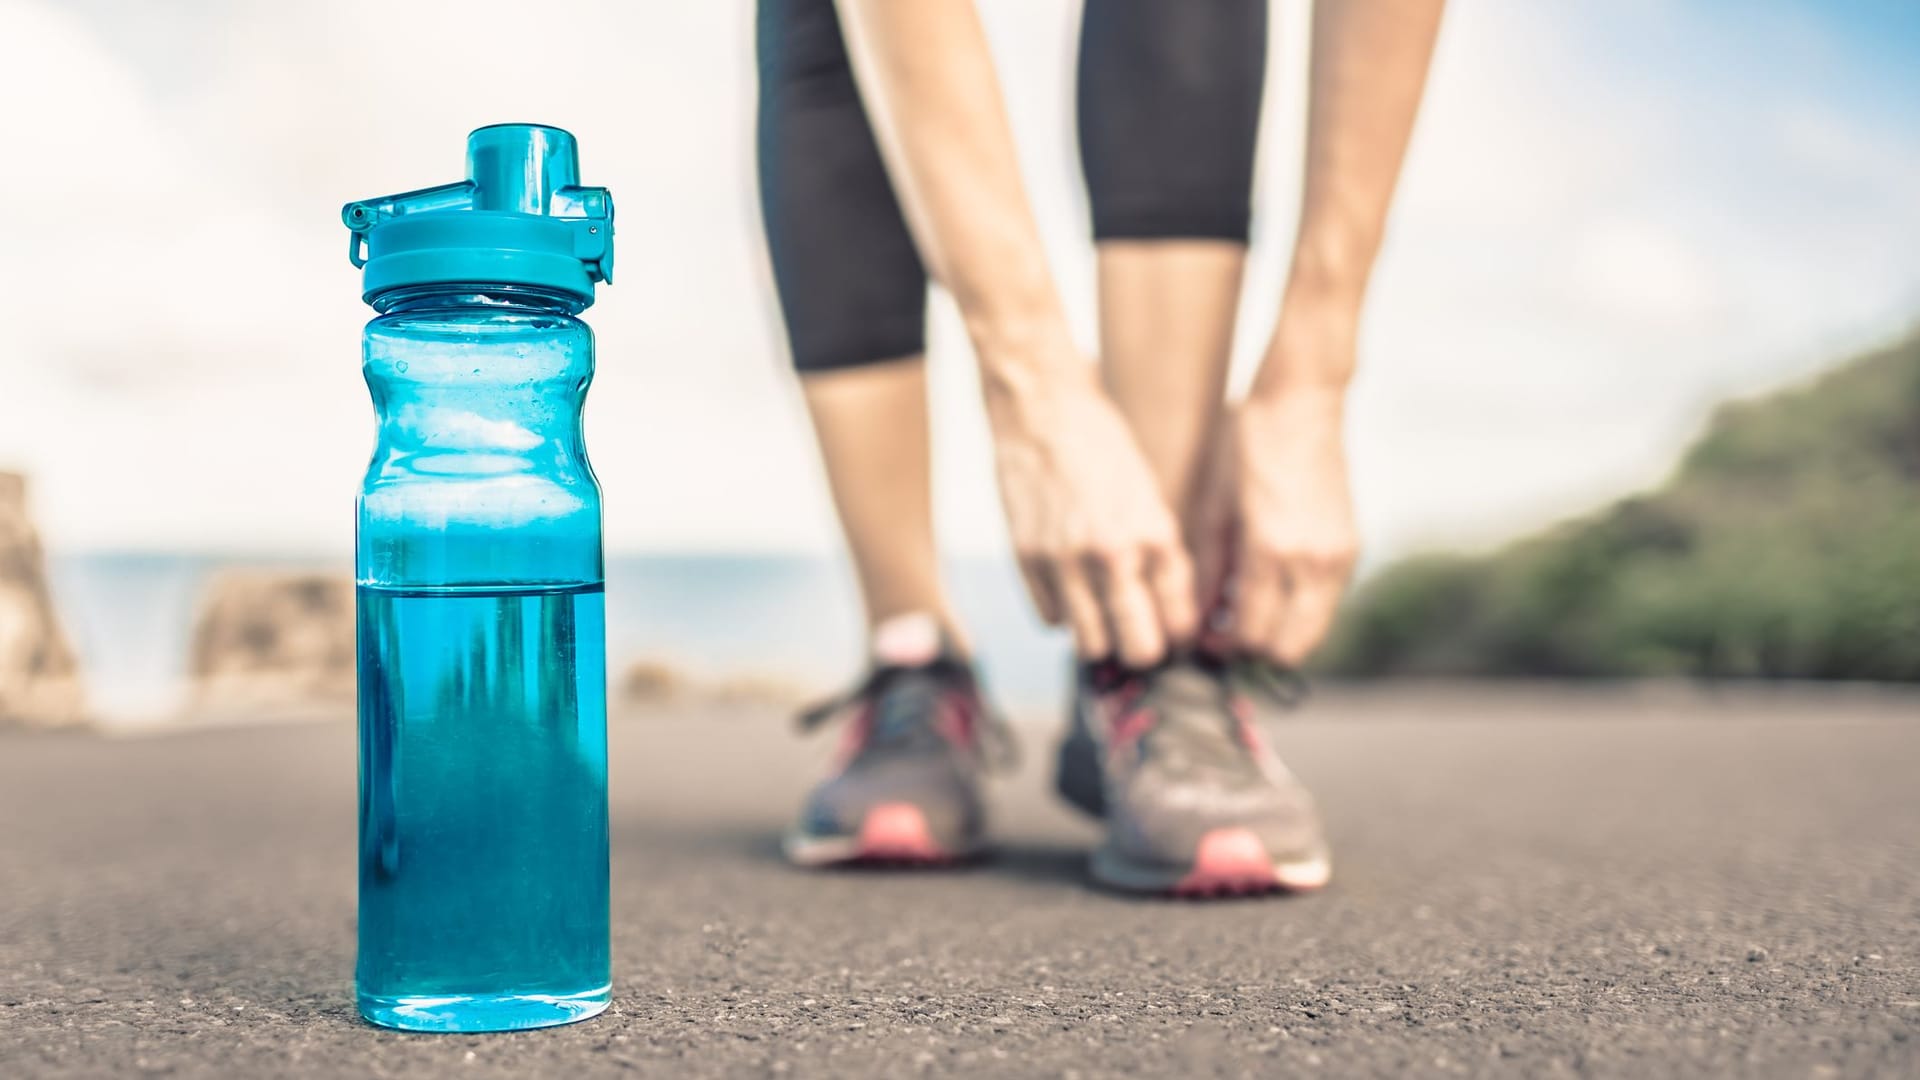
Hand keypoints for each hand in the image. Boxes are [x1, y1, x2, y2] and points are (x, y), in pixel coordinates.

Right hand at [988, 368, 1197, 665]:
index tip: (1172, 631)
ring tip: (1100, 613)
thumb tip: (1169, 614)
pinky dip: (1062, 614)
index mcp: (1154, 533)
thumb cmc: (1100, 445)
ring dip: (1099, 636)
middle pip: (1137, 648)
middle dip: (1142, 647)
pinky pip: (1049, 620)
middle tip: (1138, 633)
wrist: (1041, 408)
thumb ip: (1158, 553)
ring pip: (1090, 645)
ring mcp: (1064, 560)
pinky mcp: (1025, 560)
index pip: (1179, 622)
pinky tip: (1068, 588)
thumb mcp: (1148, 495)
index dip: (1178, 634)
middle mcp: (1112, 554)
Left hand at [1193, 388, 1358, 665]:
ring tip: (1247, 610)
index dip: (1225, 648)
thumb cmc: (1245, 443)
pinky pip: (1326, 603)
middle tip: (1227, 635)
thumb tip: (1202, 620)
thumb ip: (1210, 570)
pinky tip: (1271, 586)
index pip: (1253, 633)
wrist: (1301, 401)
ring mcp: (1338, 555)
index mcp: (1271, 550)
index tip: (1207, 642)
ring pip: (1313, 631)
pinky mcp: (1351, 546)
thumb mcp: (1213, 505)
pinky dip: (1300, 608)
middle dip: (1256, 649)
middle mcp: (1312, 561)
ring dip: (1281, 632)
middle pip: (1289, 648)